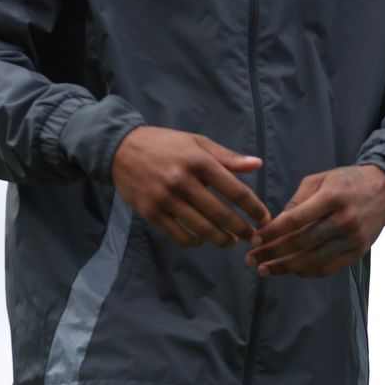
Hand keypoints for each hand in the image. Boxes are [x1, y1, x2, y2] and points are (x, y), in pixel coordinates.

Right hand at [110, 126, 269, 247]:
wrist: (120, 148)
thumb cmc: (165, 144)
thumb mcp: (197, 143)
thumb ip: (227, 157)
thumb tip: (258, 164)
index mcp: (199, 161)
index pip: (235, 190)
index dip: (254, 208)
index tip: (265, 218)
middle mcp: (183, 181)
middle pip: (221, 214)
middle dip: (242, 229)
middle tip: (253, 237)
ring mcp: (165, 199)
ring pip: (202, 229)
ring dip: (222, 239)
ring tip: (231, 241)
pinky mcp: (151, 212)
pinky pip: (179, 235)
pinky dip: (196, 241)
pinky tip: (203, 238)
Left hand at [243, 165, 384, 277]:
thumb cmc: (346, 182)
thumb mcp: (320, 179)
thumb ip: (297, 200)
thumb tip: (276, 224)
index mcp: (332, 197)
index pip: (296, 220)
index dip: (272, 233)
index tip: (254, 240)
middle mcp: (345, 219)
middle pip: (302, 243)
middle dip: (273, 254)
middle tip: (251, 260)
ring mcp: (353, 238)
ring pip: (314, 260)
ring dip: (286, 268)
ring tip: (265, 270)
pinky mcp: (358, 252)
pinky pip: (328, 268)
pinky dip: (306, 272)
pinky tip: (290, 270)